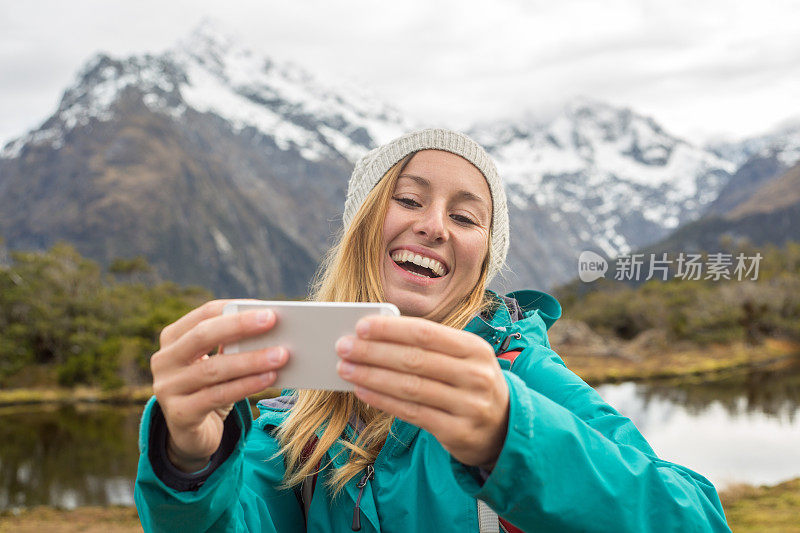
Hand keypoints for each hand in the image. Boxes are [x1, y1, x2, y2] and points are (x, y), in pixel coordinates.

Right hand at [150, 300, 288, 471]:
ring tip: (281, 354)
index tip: (265, 308)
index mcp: (173, 338)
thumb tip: (272, 328)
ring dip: (250, 360)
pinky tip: (269, 379)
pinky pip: (217, 396)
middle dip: (239, 326)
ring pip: (213, 369)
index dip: (234, 308)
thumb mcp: (218, 362)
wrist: (193, 433)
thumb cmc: (211, 387)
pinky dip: (246, 385)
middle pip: (202, 336)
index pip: (203, 314)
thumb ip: (233, 344)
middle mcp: (164, 360)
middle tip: (272, 320)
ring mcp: (167, 388)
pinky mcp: (179, 414)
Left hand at [335, 315, 508, 469]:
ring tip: (346, 368)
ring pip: (410, 387)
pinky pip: (412, 413)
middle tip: (343, 347)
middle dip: (373, 352)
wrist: (505, 428)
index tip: (361, 325)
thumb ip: (429, 347)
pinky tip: (362, 391)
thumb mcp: (464, 359)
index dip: (391, 329)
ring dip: (372, 376)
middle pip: (414, 359)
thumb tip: (376, 336)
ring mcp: (469, 406)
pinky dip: (383, 401)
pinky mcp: (458, 432)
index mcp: (475, 348)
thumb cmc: (470, 384)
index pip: (426, 333)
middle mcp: (475, 375)